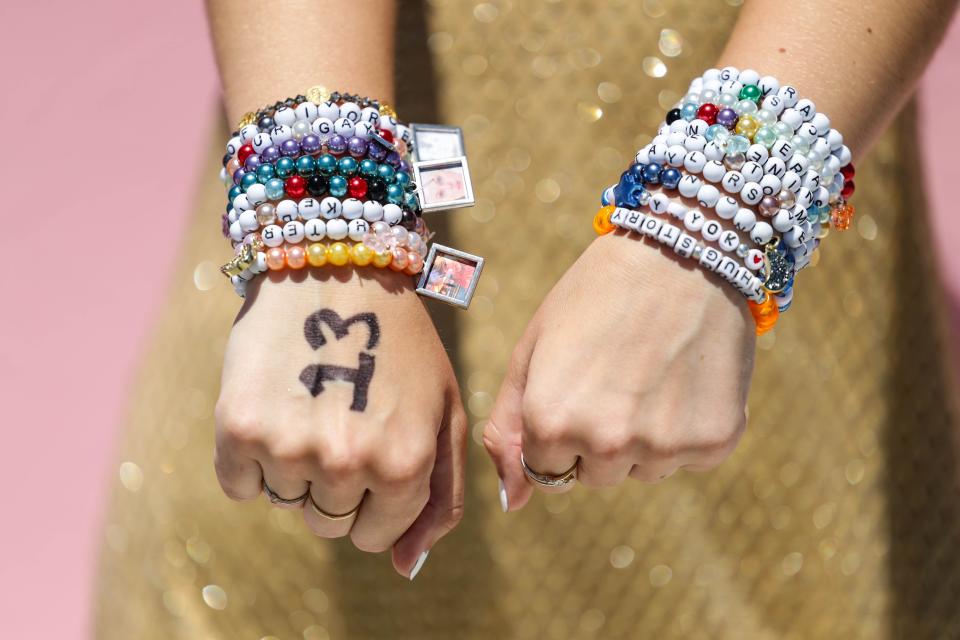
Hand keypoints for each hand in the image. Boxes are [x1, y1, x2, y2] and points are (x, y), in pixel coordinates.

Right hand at [214, 268, 465, 577]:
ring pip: (286, 503)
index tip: (373, 449)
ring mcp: (289, 446)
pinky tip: (276, 404)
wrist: (337, 267)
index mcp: (404, 464)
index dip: (374, 499)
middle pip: (328, 526)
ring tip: (314, 402)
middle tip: (343, 417)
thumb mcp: (443, 414)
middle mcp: (347, 463)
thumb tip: (405, 570)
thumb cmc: (401, 346)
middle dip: (338, 484)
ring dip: (296, 467)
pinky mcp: (238, 427)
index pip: (376, 537)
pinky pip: (239, 485)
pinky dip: (251, 458)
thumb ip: (440, 499)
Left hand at [484, 231, 755, 509]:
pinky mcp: (716, 441)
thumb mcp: (532, 351)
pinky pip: (689, 459)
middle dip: (598, 438)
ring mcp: (665, 446)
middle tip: (617, 372)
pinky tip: (686, 376)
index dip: (559, 426)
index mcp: (550, 423)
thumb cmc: (594, 296)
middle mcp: (606, 444)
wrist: (681, 251)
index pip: (546, 470)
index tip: (578, 381)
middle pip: (594, 476)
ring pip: (643, 470)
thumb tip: (514, 503)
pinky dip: (688, 427)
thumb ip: (509, 429)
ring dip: (644, 436)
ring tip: (652, 370)